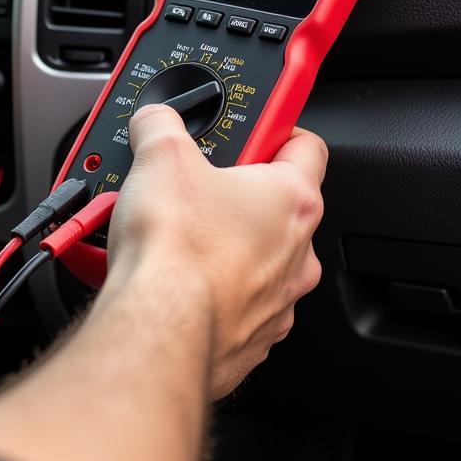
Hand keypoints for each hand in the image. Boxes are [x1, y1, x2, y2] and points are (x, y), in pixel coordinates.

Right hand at [105, 104, 326, 398]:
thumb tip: (155, 120)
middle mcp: (297, 254)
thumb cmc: (177, 250)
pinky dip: (203, 293)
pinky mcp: (247, 340)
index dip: (275, 129)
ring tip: (170, 240)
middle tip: (188, 190)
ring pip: (252, 262)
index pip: (305, 145)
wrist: (160, 326)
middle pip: (272, 208)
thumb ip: (162, 126)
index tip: (252, 128)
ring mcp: (276, 302)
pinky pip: (229, 306)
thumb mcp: (160, 155)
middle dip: (230, 195)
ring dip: (218, 248)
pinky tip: (170, 283)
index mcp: (292, 199)